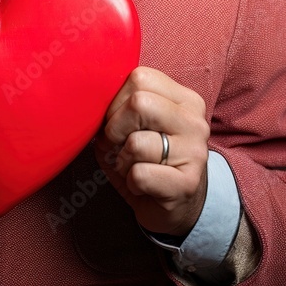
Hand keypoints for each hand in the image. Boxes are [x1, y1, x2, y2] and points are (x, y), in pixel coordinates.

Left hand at [93, 66, 209, 236]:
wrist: (178, 207)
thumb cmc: (148, 159)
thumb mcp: (136, 125)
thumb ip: (122, 106)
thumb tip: (90, 99)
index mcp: (184, 99)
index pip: (140, 78)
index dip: (115, 100)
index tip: (115, 120)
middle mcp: (194, 121)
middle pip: (139, 103)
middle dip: (115, 127)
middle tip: (117, 144)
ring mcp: (195, 152)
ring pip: (135, 143)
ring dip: (122, 160)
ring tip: (132, 167)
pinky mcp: (187, 184)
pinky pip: (139, 174)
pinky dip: (130, 182)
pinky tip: (143, 186)